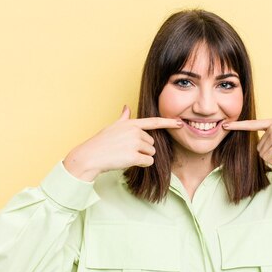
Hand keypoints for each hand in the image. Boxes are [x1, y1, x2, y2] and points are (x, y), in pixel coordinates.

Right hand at [63, 105, 182, 180]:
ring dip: (142, 157)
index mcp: (131, 124)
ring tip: (125, 155)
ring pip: (151, 153)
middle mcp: (135, 132)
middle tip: (126, 150)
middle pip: (152, 143)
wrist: (90, 156)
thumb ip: (123, 118)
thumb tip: (126, 107)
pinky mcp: (134, 156)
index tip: (180, 123)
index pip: (154, 122)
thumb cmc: (101, 143)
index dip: (169, 122)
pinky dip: (142, 164)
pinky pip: (148, 162)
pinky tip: (128, 162)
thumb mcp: (112, 127)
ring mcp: (135, 143)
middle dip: (143, 149)